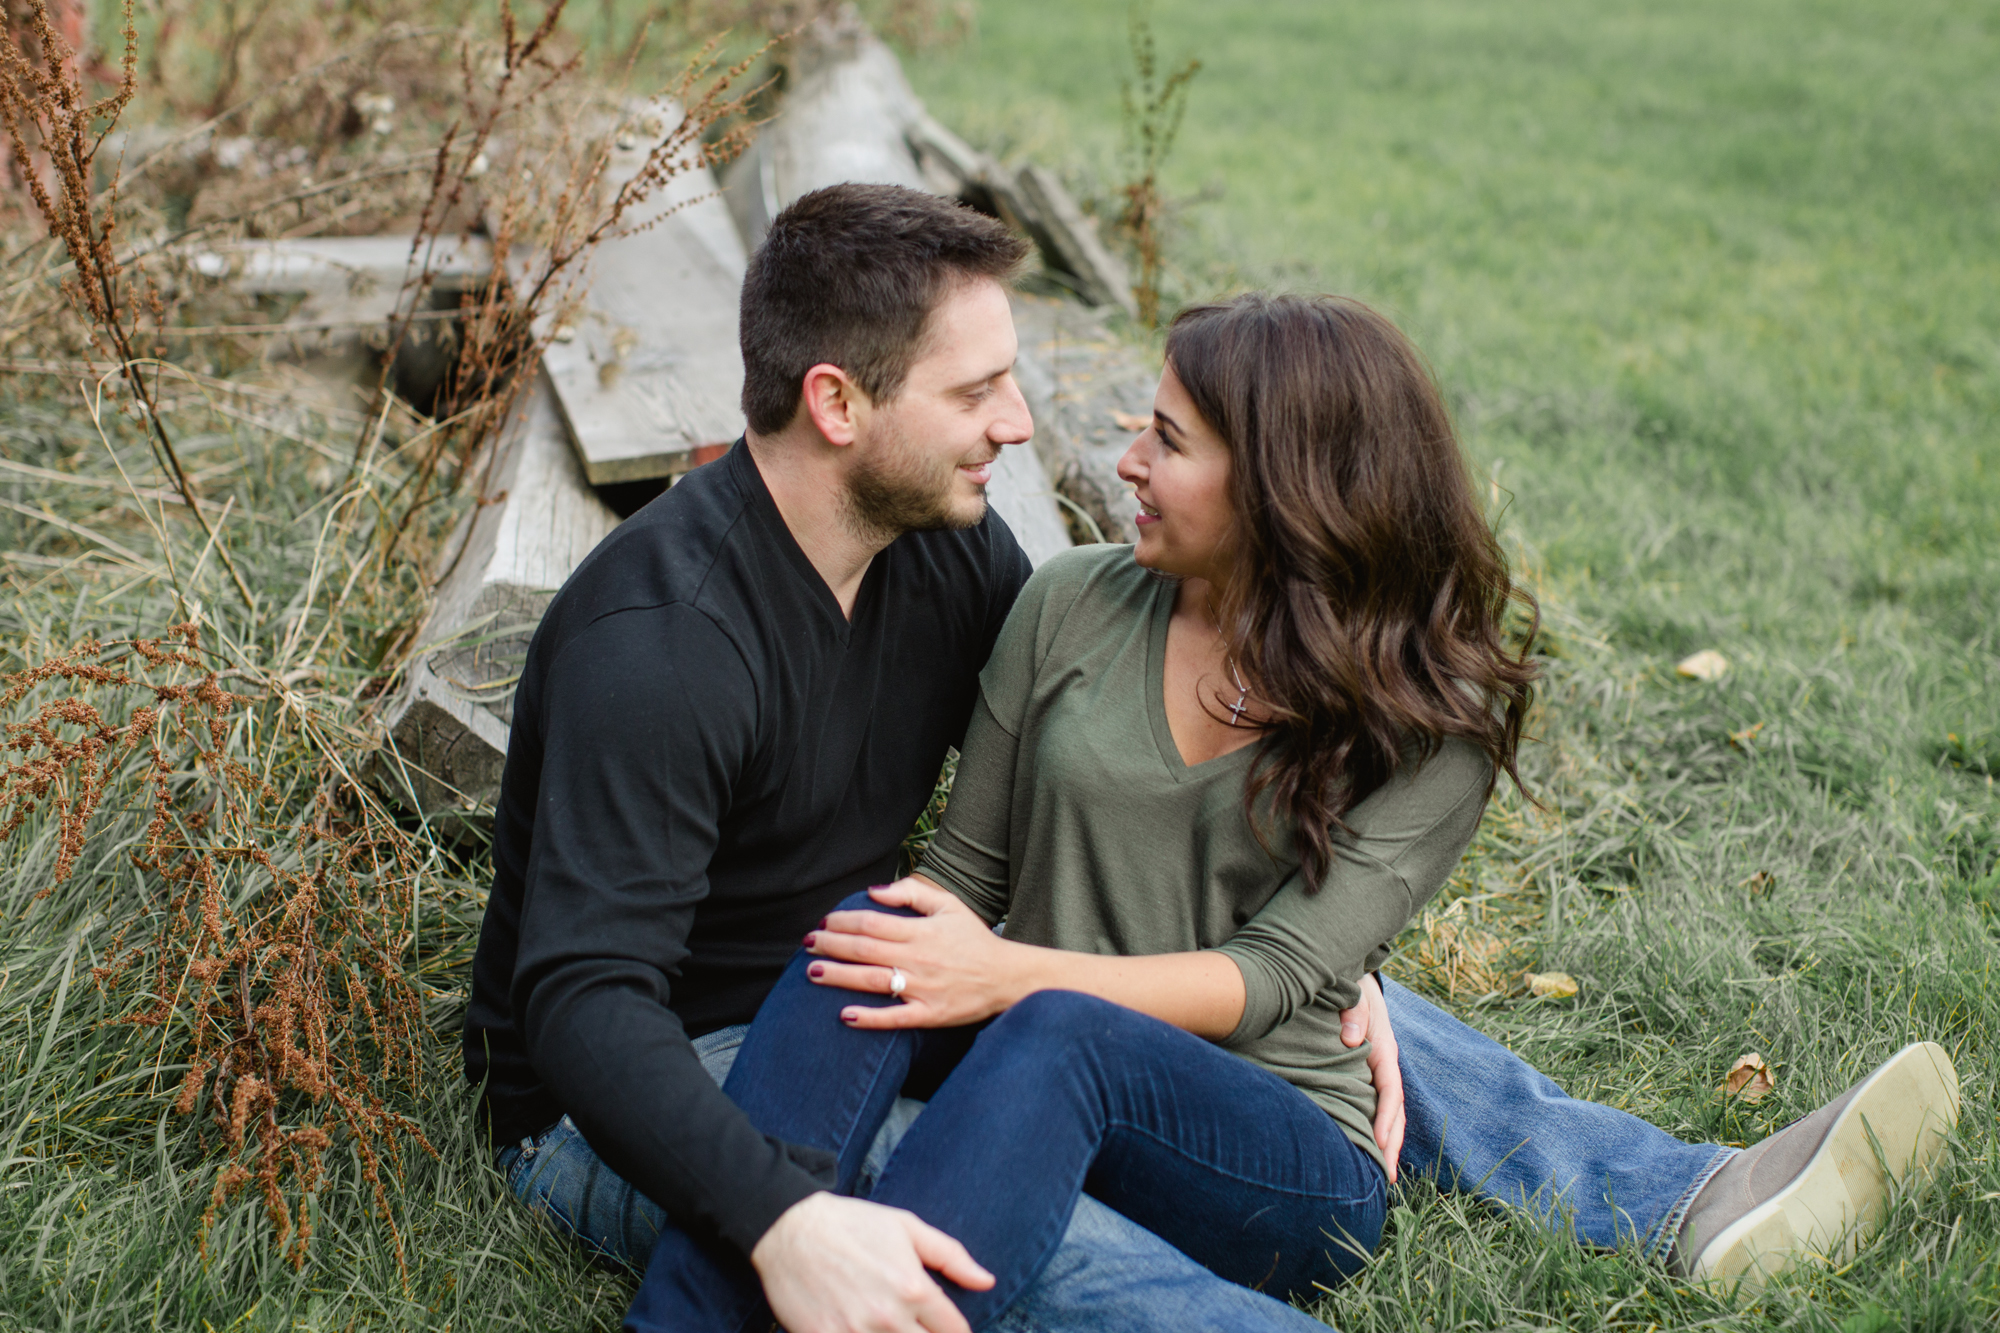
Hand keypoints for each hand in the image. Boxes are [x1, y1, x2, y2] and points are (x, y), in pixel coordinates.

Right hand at [751, 1191, 994, 1332]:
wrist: (789, 1229)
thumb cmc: (852, 1224)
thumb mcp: (907, 1227)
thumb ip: (951, 1256)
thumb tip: (987, 1281)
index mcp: (915, 1288)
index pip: (955, 1332)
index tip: (947, 1329)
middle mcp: (889, 1317)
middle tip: (919, 1328)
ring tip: (893, 1328)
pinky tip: (866, 1331)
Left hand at [805, 878, 1020, 1028]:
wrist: (1006, 977)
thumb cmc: (973, 939)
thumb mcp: (949, 905)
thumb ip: (911, 893)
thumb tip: (874, 891)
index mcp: (922, 931)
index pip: (872, 922)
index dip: (843, 921)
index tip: (824, 922)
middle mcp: (920, 958)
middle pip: (866, 950)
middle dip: (831, 946)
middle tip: (806, 944)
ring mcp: (924, 988)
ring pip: (874, 981)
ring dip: (840, 976)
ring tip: (813, 972)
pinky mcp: (929, 1014)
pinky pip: (895, 1018)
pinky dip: (870, 1018)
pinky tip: (846, 1015)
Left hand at [1339, 971, 1404, 1183]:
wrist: (1352, 974)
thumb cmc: (1351, 985)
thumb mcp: (1354, 992)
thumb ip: (1353, 1012)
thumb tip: (1349, 1040)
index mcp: (1384, 1049)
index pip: (1390, 1091)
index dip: (1386, 1119)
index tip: (1380, 1145)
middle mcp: (1385, 1064)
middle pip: (1394, 1111)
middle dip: (1392, 1144)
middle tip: (1388, 1178)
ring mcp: (1376, 1069)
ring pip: (1386, 1111)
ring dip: (1386, 1142)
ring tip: (1383, 1175)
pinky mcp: (1365, 1071)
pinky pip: (1373, 1103)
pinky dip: (1374, 1127)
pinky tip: (1367, 1148)